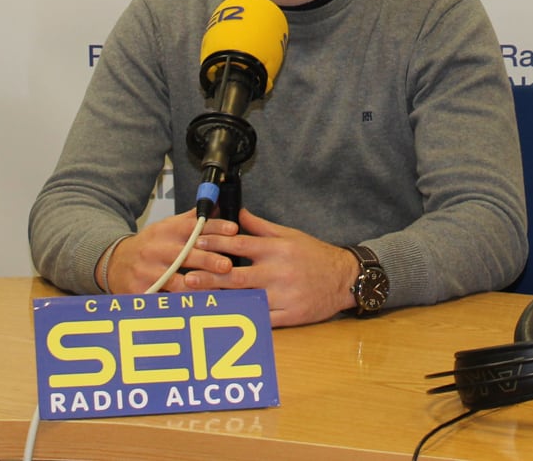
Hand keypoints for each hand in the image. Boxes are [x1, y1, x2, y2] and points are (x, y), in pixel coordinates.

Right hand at [103, 211, 239, 294]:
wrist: (115, 262)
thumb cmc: (149, 245)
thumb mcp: (167, 227)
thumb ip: (191, 219)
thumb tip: (215, 204)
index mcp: (166, 230)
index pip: (193, 226)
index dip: (214, 227)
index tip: (233, 229)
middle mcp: (157, 248)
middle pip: (185, 253)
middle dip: (208, 259)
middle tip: (227, 265)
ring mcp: (148, 270)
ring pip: (175, 280)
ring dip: (197, 285)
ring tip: (216, 290)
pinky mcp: (141, 289)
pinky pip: (163, 298)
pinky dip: (179, 303)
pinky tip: (194, 305)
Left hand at [183, 208, 357, 326]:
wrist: (344, 279)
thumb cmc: (314, 255)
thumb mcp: (289, 235)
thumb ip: (261, 227)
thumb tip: (238, 214)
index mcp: (276, 249)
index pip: (240, 244)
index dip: (216, 242)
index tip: (197, 242)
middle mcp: (278, 271)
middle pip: (237, 274)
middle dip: (210, 275)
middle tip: (188, 277)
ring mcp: (283, 295)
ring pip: (246, 299)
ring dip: (221, 300)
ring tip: (199, 301)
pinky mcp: (289, 315)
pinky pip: (262, 318)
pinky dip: (243, 318)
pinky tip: (226, 319)